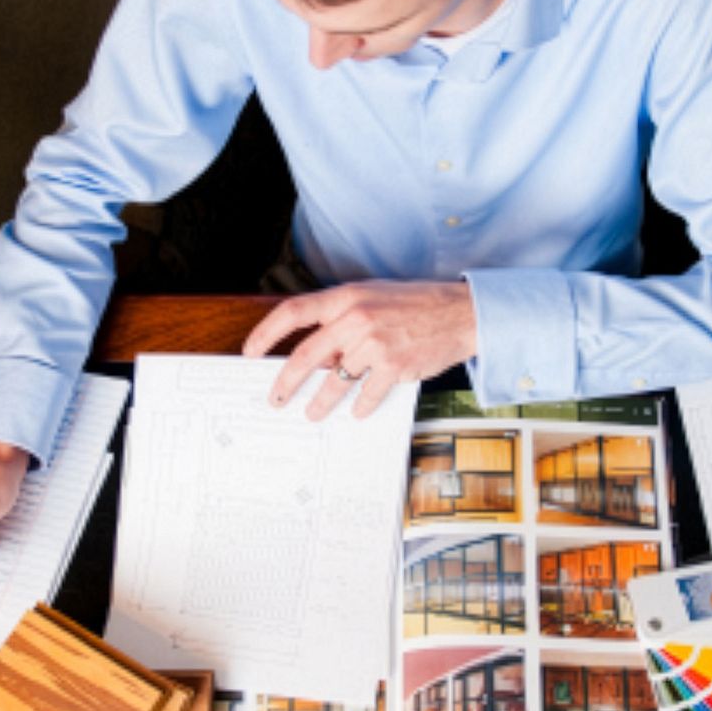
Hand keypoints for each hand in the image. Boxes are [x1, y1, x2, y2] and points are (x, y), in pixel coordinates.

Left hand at [242, 280, 478, 419]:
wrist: (461, 313)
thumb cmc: (416, 304)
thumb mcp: (373, 298)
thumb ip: (342, 320)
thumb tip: (317, 355)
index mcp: (347, 296)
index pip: (293, 311)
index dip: (266, 332)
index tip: (250, 351)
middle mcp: (357, 318)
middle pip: (307, 355)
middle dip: (286, 382)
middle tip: (276, 399)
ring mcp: (375, 343)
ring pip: (336, 381)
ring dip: (321, 402)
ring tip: (313, 413)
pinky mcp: (394, 366)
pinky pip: (366, 394)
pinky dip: (360, 406)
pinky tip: (357, 412)